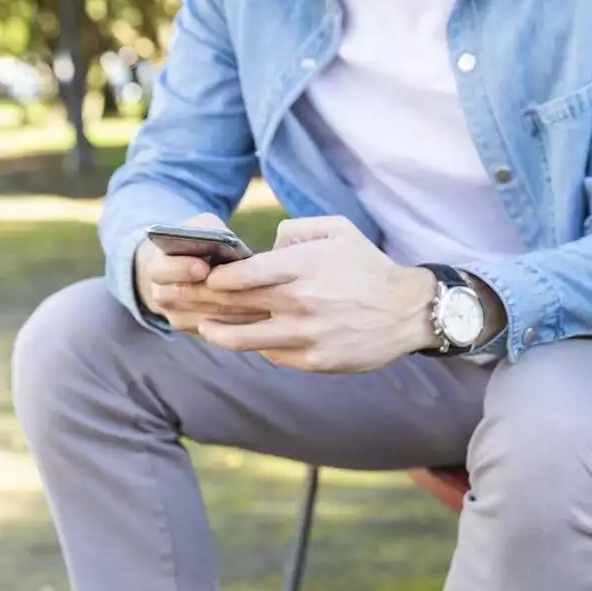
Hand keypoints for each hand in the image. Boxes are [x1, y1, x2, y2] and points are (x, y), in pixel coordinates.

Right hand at [133, 213, 269, 332]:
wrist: (182, 268)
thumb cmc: (197, 242)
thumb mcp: (199, 227)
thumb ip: (208, 229)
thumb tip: (228, 243)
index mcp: (158, 266)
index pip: (165, 270)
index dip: (183, 269)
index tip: (203, 268)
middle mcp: (161, 295)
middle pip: (188, 298)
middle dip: (219, 293)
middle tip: (249, 290)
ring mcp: (176, 316)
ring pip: (208, 317)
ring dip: (235, 310)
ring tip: (264, 301)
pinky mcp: (193, 330)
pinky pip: (217, 331)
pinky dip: (240, 323)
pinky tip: (262, 314)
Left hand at [193, 216, 439, 372]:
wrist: (407, 312)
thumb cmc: (369, 267)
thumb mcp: (339, 230)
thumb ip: (296, 230)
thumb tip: (264, 246)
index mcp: (304, 266)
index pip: (242, 273)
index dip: (216, 277)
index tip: (206, 276)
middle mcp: (301, 301)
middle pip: (234, 304)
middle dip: (202, 301)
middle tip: (184, 300)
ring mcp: (306, 334)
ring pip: (243, 337)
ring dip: (217, 331)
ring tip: (204, 326)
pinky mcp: (314, 360)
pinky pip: (271, 355)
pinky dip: (255, 346)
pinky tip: (246, 339)